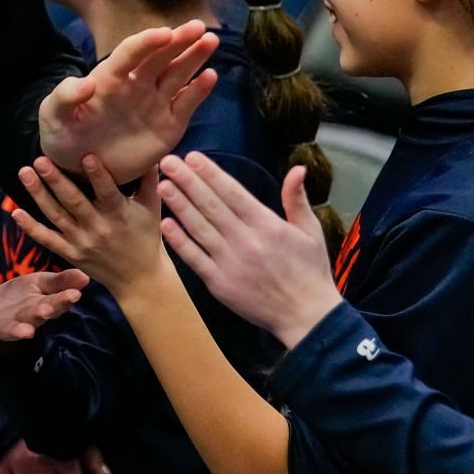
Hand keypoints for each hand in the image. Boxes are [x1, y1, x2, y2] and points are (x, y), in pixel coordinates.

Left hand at [0, 268, 89, 345]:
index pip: (55, 302)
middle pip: (35, 316)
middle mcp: (25, 319)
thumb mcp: (40, 283)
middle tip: (47, 310)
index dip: (64, 299)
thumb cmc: (19, 298)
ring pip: (13, 329)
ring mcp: (4, 326)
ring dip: (19, 331)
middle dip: (41, 313)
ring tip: (25, 332)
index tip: (74, 295)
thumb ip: (61, 281)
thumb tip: (86, 276)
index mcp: (41, 305)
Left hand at [8, 154, 170, 295]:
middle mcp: (98, 228)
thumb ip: (149, 181)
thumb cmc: (146, 237)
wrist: (139, 279)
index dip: (97, 175)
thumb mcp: (151, 209)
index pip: (107, 192)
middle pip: (73, 201)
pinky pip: (47, 239)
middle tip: (40, 160)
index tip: (85, 156)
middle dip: (55, 180)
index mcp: (119, 214)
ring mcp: (81, 242)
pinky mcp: (69, 253)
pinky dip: (30, 227)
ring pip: (56, 216)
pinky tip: (15, 212)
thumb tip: (152, 152)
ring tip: (24, 173)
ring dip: (38, 194)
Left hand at [39, 22, 218, 179]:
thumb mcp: (52, 115)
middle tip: (200, 26)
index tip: (165, 33)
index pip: (131, 53)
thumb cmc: (62, 133)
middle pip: (161, 57)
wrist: (77, 166)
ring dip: (194, 58)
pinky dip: (198, 91)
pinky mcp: (167, 126)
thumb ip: (65, 96)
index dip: (147, 42)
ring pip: (178, 75)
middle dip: (180, 41)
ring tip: (211, 41)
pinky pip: (185, 105)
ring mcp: (153, 104)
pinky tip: (210, 76)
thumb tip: (87, 82)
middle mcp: (136, 85)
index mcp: (109, 78)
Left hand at [156, 154, 340, 349]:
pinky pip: (195, 258)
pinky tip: (166, 224)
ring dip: (179, 205)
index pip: (233, 193)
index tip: (192, 157)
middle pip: (211, 206)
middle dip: (188, 181)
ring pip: (199, 228)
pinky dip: (180, 241)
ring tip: (163, 185)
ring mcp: (230, 263)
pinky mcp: (220, 283)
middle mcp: (246, 241)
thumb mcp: (311, 232)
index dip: (211, 174)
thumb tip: (298, 168)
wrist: (307, 316)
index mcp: (268, 225)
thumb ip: (297, 199)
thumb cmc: (310, 271)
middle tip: (167, 162)